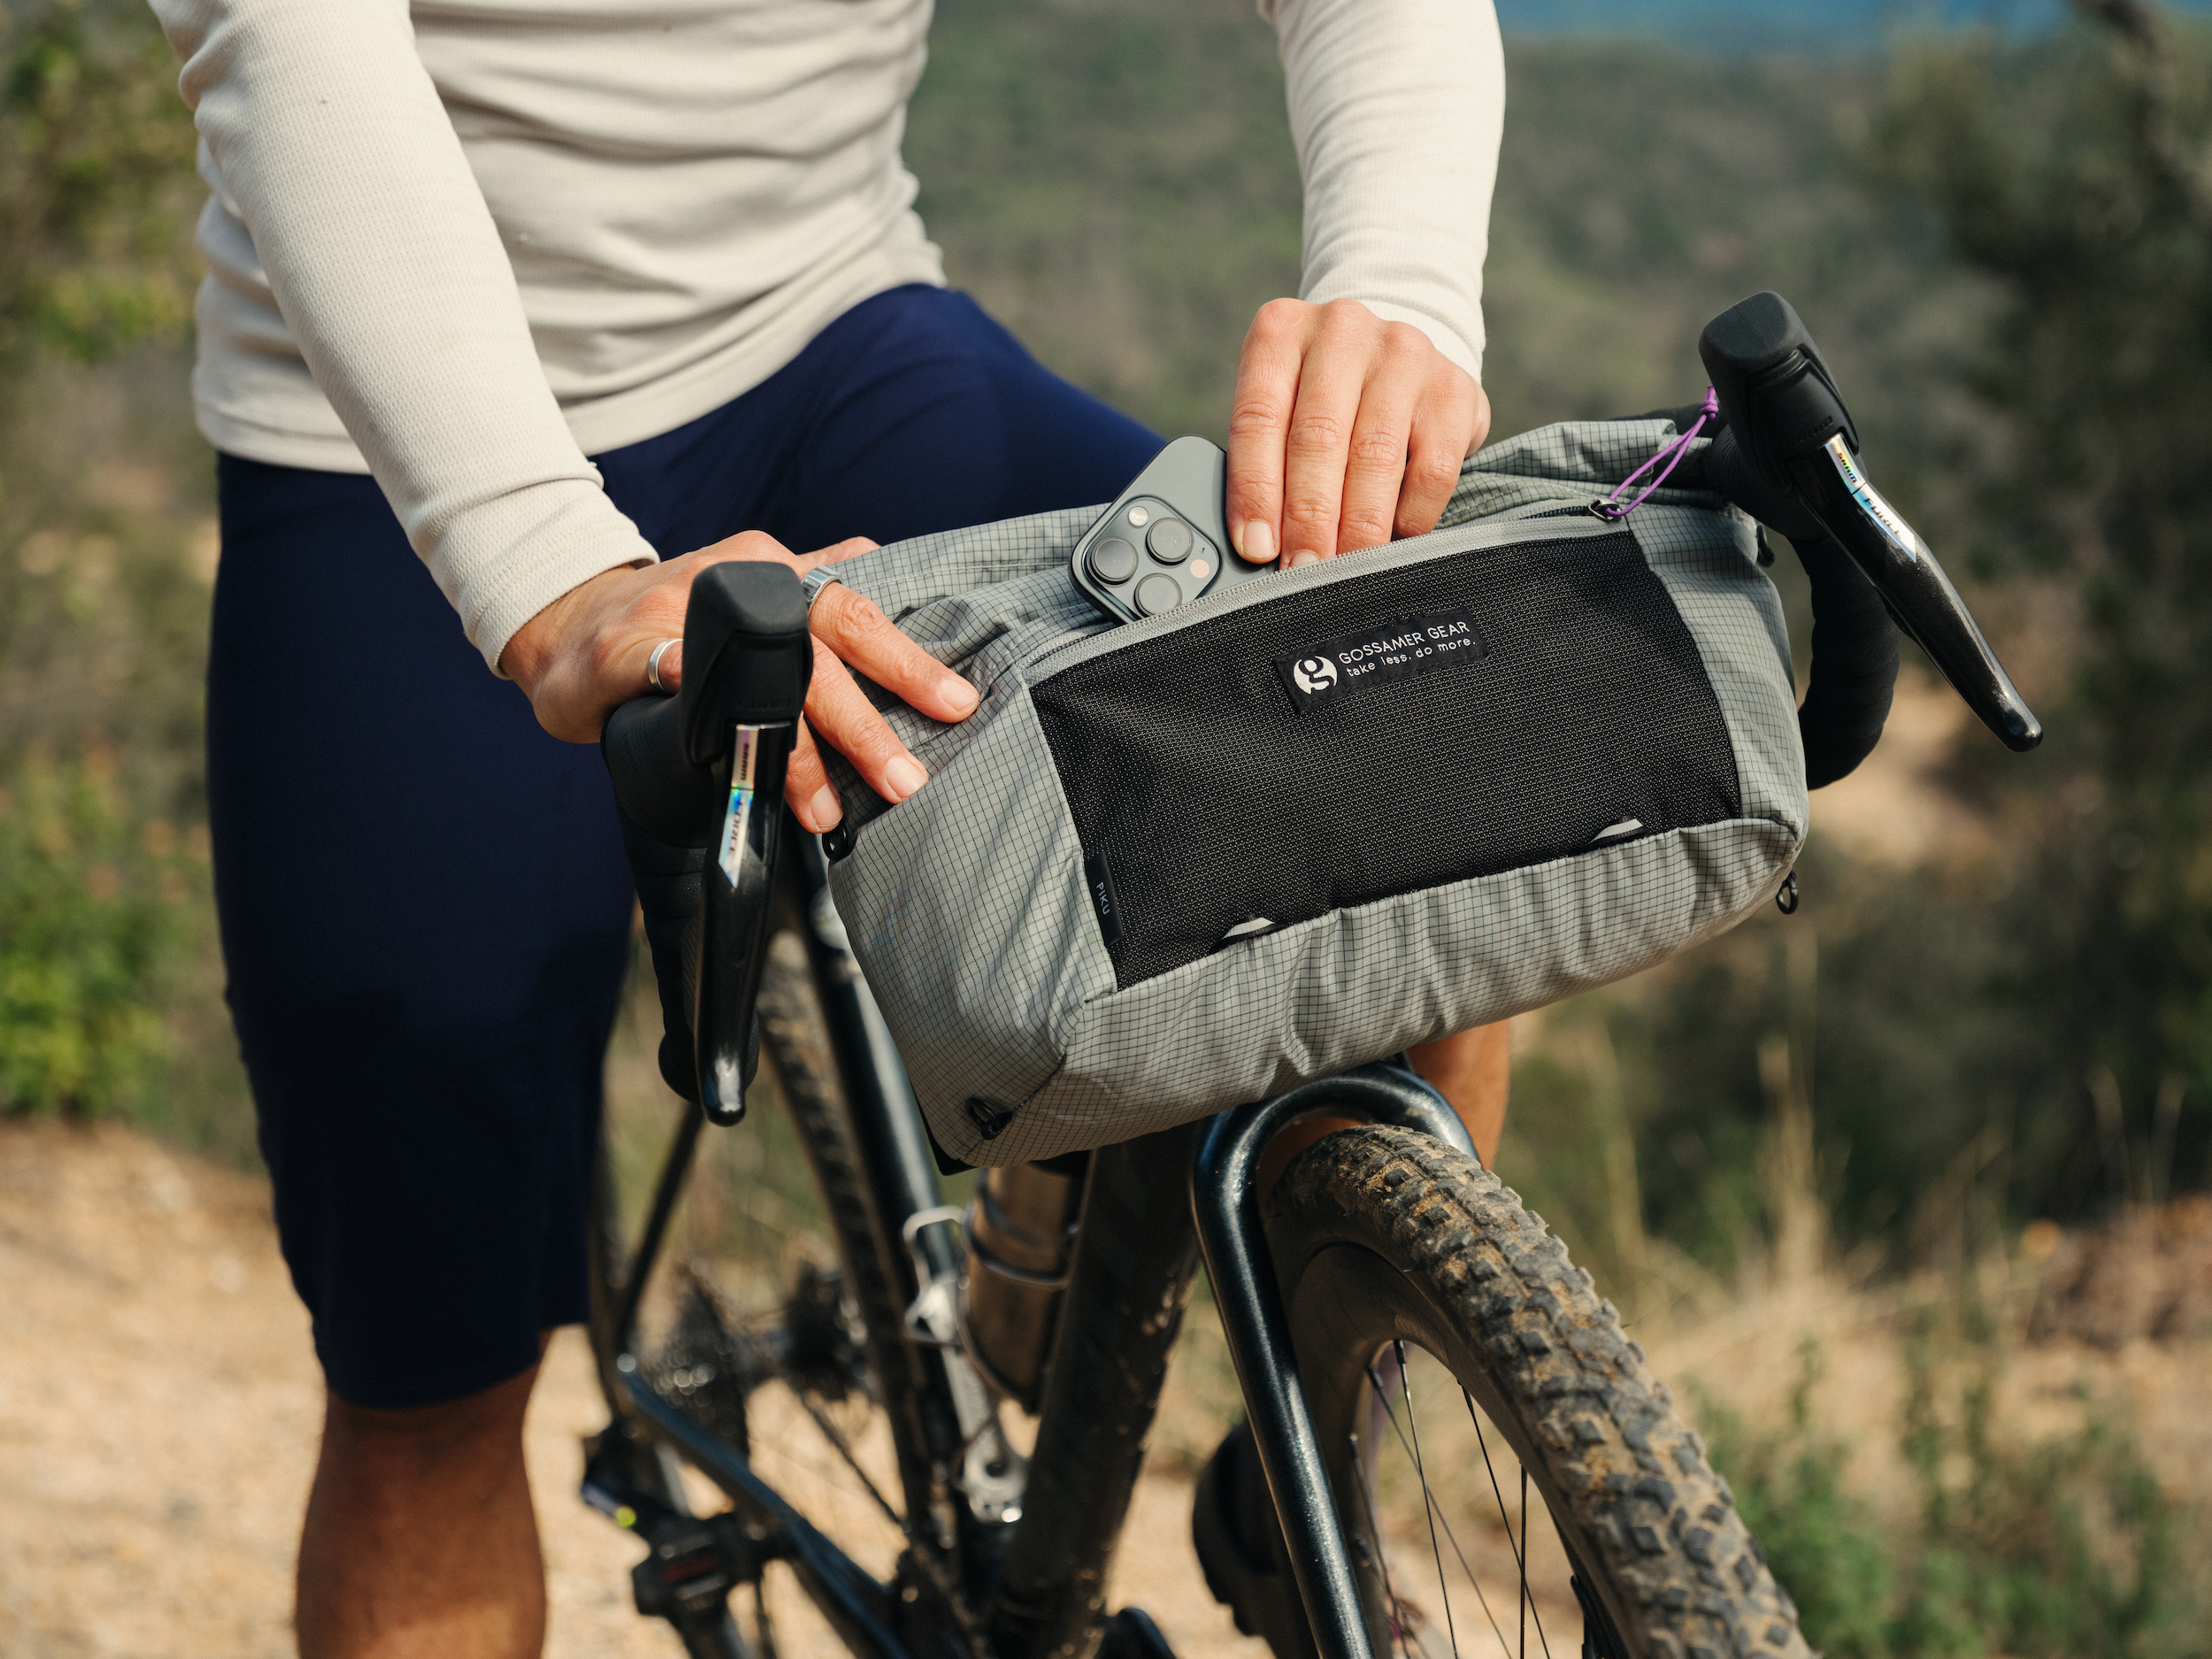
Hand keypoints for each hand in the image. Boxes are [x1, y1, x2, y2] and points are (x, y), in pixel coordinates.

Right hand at [501, 530, 978, 831]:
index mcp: (777, 569)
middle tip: (904, 779)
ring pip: (753, 673)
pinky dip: (699, 702)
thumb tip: (877, 560)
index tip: (958, 704)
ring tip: (825, 811)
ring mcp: (680, 609)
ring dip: (793, 748)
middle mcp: (739, 577)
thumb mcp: (747, 584)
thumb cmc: (672, 615)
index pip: (858, 611)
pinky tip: (725, 750)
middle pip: (819, 643)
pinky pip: (670, 674)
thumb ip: (811, 580)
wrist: (566, 617)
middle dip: (865, 720)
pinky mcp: (625, 646)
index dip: (908, 658)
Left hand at [1225, 298, 1489, 568]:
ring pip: (1376, 455)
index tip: (1257, 547)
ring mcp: (1403, 353)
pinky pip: (1432, 468)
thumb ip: (1264, 461)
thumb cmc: (1322, 398)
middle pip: (1319, 437)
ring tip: (1344, 570)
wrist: (1396, 356)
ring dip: (1358, 526)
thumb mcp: (1282, 407)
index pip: (1258, 417)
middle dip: (1309, 518)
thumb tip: (1257, 546)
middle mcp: (1341, 330)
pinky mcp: (1453, 389)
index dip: (1255, 490)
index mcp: (1281, 332)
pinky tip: (1394, 539)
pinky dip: (1410, 516)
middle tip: (1302, 571)